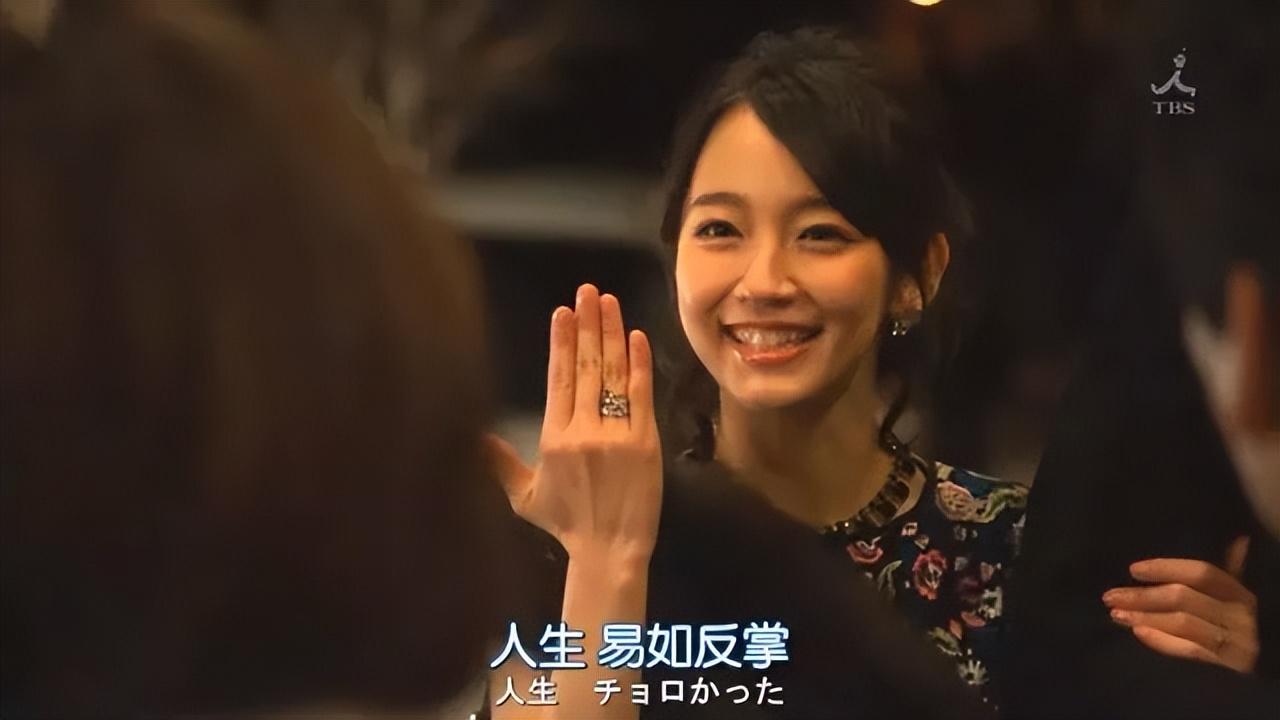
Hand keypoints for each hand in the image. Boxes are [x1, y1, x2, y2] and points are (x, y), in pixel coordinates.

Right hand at [488, 284, 661, 565]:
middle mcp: (583, 431)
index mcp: (553, 439)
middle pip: (586, 367)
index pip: (558, 379)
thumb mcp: (524, 497)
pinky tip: (636, 336)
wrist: (610, 550)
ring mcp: (617, 434)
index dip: (561, 342)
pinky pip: (642, 395)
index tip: (563, 311)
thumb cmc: (567, 525)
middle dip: (587, 324)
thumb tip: (473, 437)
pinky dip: (639, 364)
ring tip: (610, 301)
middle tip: (589, 290)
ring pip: (613, 373)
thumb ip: (500, 463)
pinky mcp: (646, 441)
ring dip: (612, 333)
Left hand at [1104, 536, 1257, 672]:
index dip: (1166, 568)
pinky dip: (1162, 641)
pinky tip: (1138, 633)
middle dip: (1143, 596)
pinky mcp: (1226, 666)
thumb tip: (1238, 540)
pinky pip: (1190, 651)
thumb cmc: (1245, 623)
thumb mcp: (1241, 595)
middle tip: (1110, 596)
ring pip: (1182, 624)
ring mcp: (1234, 641)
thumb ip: (1233, 570)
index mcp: (1239, 591)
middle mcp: (1239, 614)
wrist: (1270, 665)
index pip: (1201, 573)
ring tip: (1115, 614)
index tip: (1132, 569)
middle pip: (1183, 598)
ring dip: (1145, 617)